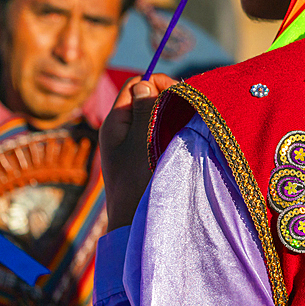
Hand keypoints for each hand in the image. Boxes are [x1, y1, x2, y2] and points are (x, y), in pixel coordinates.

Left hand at [100, 74, 177, 230]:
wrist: (135, 222)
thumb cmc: (135, 183)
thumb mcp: (140, 142)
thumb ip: (144, 110)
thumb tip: (145, 83)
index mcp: (116, 121)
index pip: (135, 86)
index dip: (156, 83)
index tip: (177, 91)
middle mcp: (124, 129)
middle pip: (148, 98)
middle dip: (168, 98)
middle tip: (187, 108)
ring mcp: (136, 142)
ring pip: (158, 115)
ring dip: (174, 115)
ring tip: (189, 122)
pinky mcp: (149, 155)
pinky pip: (163, 131)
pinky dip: (175, 129)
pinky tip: (187, 135)